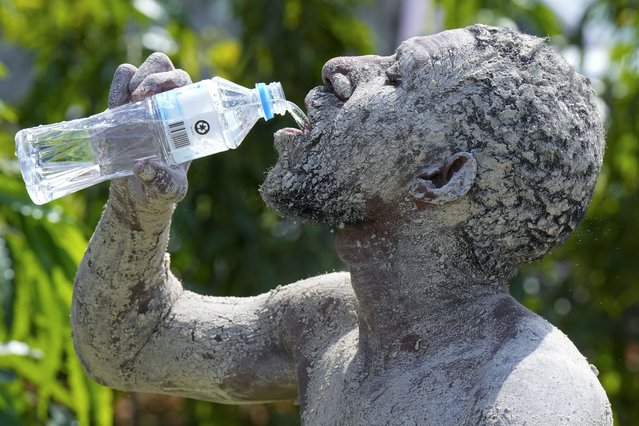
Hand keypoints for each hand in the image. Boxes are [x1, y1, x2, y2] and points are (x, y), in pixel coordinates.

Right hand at [107, 52, 191, 214]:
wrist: (138, 195)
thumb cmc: (162, 189)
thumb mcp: (168, 189)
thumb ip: (161, 182)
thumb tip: (142, 167)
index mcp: (186, 118)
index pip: (185, 83)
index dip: (172, 81)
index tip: (156, 97)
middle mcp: (166, 103)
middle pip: (163, 67)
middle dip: (152, 75)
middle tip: (140, 98)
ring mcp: (142, 102)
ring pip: (140, 69)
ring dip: (133, 79)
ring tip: (128, 105)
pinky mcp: (121, 106)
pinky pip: (120, 79)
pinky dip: (117, 85)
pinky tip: (115, 106)